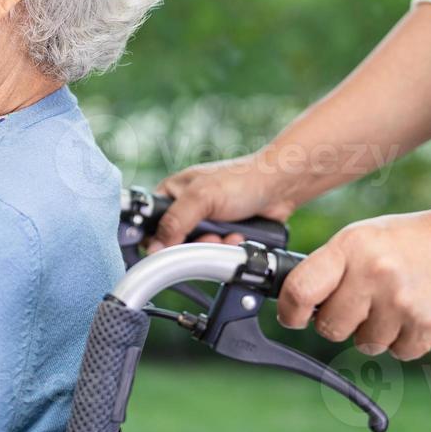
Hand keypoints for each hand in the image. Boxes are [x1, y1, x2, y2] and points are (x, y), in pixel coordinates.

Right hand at [149, 153, 296, 250]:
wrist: (280, 186)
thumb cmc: (241, 180)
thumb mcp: (201, 198)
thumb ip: (174, 221)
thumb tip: (155, 246)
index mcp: (171, 193)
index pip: (150, 223)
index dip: (158, 238)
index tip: (170, 246)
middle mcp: (185, 208)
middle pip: (175, 241)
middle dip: (196, 244)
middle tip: (210, 237)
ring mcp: (205, 222)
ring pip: (198, 249)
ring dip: (215, 247)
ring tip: (229, 235)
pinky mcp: (222, 233)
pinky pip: (217, 251)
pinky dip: (228, 248)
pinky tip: (238, 236)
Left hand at [276, 204, 430, 359]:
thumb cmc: (411, 240)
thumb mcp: (364, 238)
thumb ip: (330, 268)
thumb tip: (294, 304)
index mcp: (351, 247)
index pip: (300, 290)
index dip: (290, 311)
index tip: (294, 317)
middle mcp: (374, 273)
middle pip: (330, 327)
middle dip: (339, 322)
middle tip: (360, 305)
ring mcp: (403, 301)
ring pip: (365, 344)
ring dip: (376, 332)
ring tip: (396, 302)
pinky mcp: (430, 325)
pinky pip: (399, 352)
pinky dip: (405, 340)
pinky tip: (418, 312)